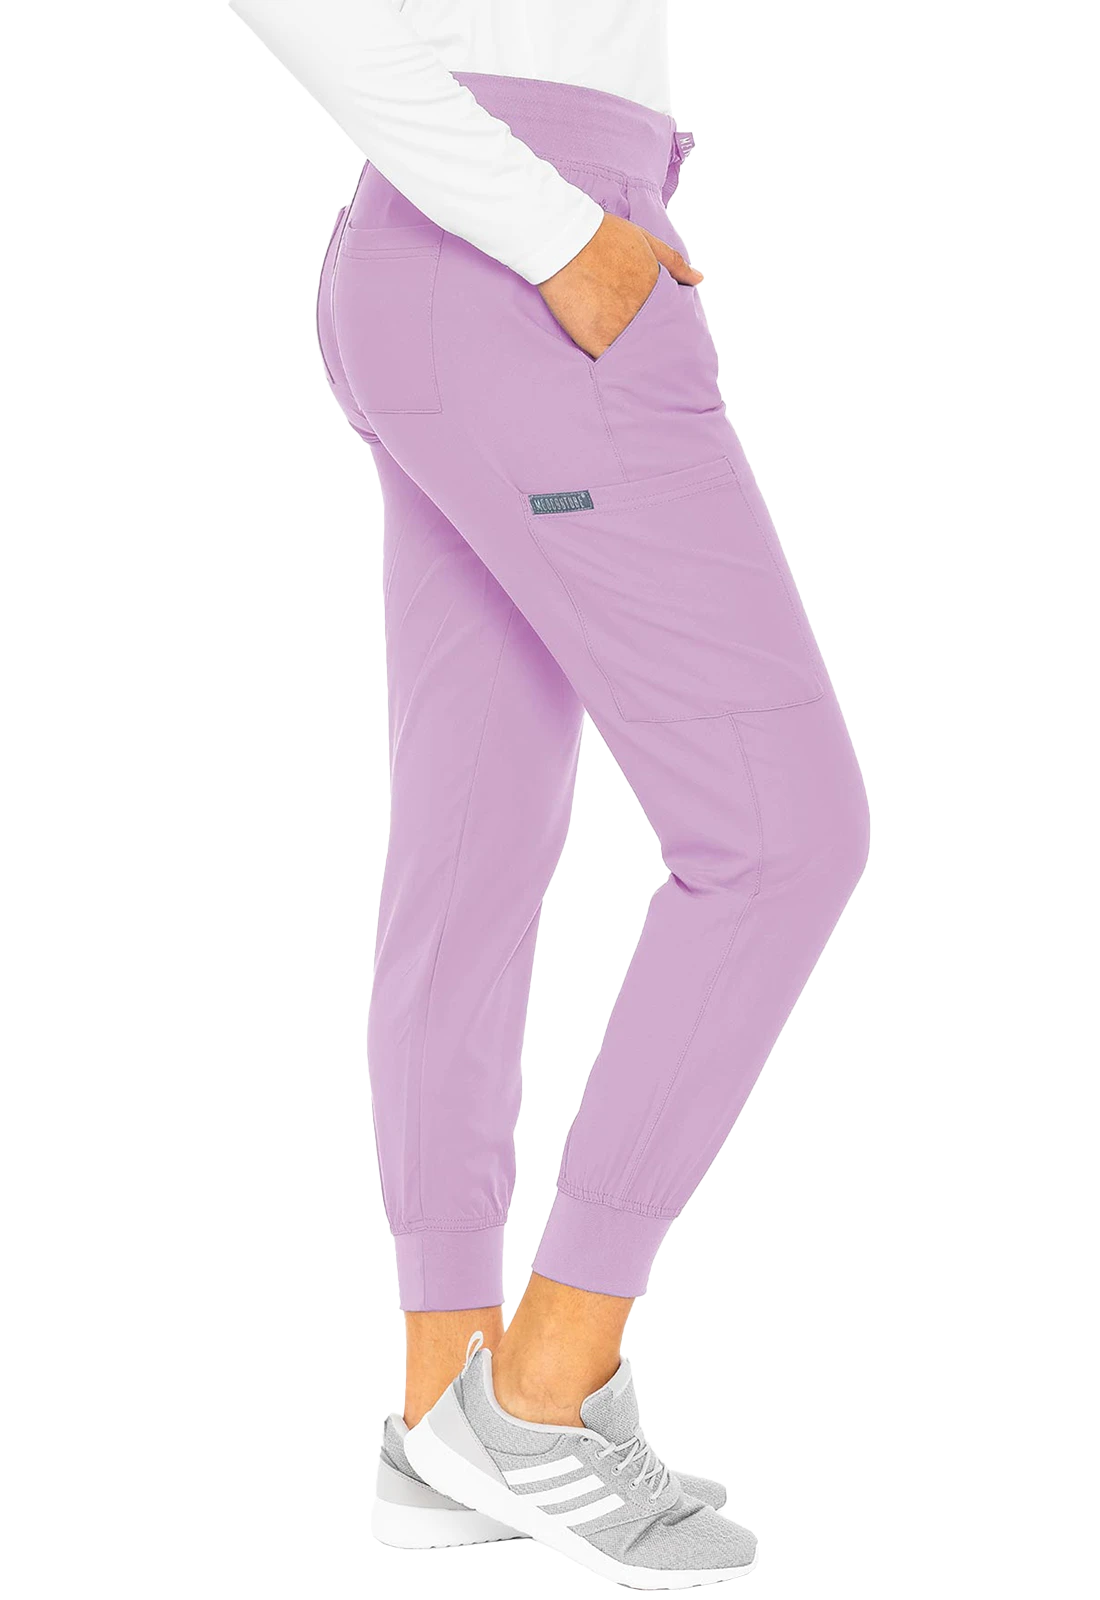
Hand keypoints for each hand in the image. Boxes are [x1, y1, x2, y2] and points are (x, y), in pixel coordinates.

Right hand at [537, 213, 702, 359]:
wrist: (564, 241)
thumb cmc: (602, 235)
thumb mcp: (645, 240)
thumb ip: (673, 262)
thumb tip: (698, 279)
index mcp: (656, 290)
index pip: (670, 319)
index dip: (666, 326)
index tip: (666, 334)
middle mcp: (641, 312)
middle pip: (654, 337)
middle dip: (654, 343)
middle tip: (656, 357)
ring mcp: (618, 328)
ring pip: (633, 351)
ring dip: (634, 356)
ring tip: (636, 366)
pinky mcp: (595, 339)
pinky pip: (608, 360)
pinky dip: (612, 362)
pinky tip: (614, 366)